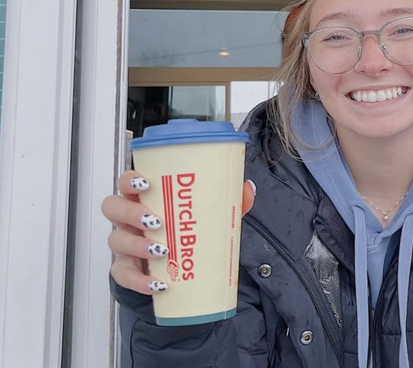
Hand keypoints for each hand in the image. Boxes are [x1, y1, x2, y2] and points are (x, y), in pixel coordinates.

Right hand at [102, 170, 255, 294]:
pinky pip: (123, 276)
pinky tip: (158, 284)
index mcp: (144, 198)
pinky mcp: (126, 270)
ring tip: (162, 251)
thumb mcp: (210, 214)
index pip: (126, 182)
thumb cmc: (188, 230)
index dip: (129, 180)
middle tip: (155, 221)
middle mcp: (128, 218)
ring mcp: (124, 244)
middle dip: (130, 212)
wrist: (183, 266)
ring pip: (115, 240)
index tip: (145, 183)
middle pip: (113, 207)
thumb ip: (230, 201)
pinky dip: (139, 281)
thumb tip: (248, 188)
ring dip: (136, 245)